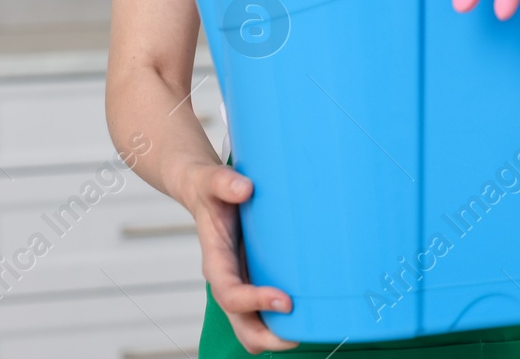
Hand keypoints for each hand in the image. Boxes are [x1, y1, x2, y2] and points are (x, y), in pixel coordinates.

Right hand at [172, 159, 297, 352]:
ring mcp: (243, 284)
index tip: (285, 301)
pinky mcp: (256, 280)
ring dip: (280, 334)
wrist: (205, 192)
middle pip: (242, 326)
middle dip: (270, 337)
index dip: (254, 302)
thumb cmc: (210, 190)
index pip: (229, 293)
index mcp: (216, 262)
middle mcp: (229, 281)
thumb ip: (223, 182)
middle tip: (303, 332)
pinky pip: (268, 312)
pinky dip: (287, 320)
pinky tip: (314, 308)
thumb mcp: (212, 181)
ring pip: (255, 328)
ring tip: (314, 326)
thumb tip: (245, 188)